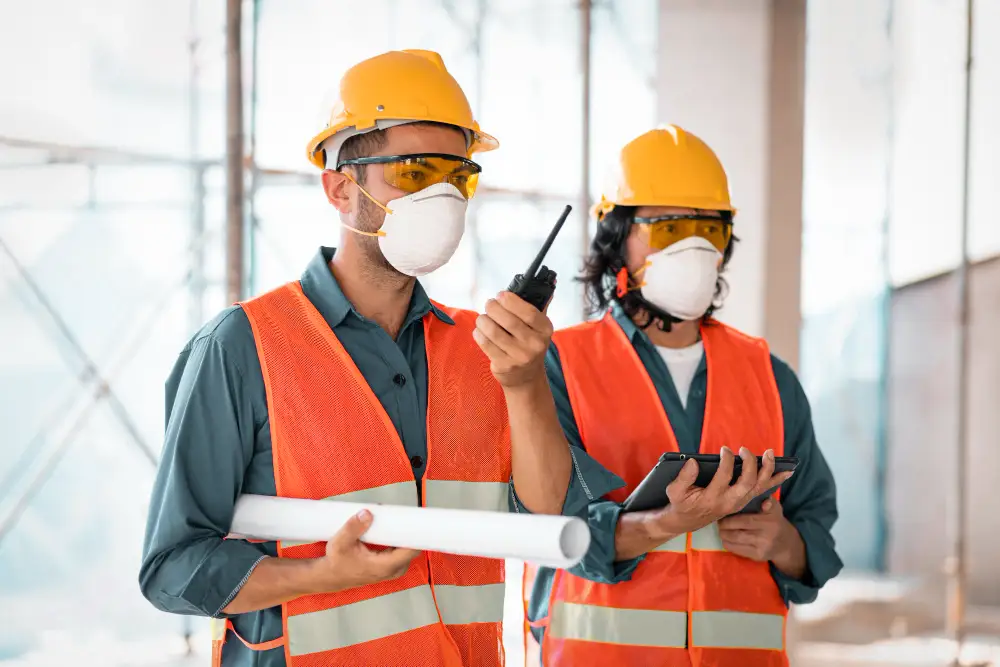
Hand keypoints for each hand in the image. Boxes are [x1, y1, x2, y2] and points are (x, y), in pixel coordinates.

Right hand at [308, 510, 420, 593]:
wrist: (330, 575)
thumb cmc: (337, 561)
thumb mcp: (340, 542)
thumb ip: (353, 527)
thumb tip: (367, 513)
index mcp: (385, 566)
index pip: (410, 551)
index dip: (419, 536)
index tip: (421, 521)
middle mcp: (392, 570)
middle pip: (412, 550)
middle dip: (413, 533)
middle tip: (410, 514)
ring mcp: (391, 570)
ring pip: (407, 552)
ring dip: (406, 537)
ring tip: (404, 519)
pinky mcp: (388, 567)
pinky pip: (401, 553)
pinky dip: (401, 542)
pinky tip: (398, 529)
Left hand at [473, 291, 552, 388]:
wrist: (526, 376)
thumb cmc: (530, 343)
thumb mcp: (539, 326)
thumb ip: (541, 303)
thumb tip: (550, 279)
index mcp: (545, 330)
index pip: (528, 312)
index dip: (511, 301)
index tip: (501, 295)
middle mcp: (534, 344)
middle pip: (508, 320)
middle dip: (493, 308)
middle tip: (489, 304)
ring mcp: (519, 356)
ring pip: (493, 331)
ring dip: (483, 320)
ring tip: (483, 317)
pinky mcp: (503, 365)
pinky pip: (485, 343)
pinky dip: (479, 332)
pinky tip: (481, 330)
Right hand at [655, 447, 792, 534]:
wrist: (687, 521)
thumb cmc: (680, 503)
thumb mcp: (674, 491)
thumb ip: (683, 478)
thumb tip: (693, 462)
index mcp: (712, 498)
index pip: (725, 476)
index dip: (727, 460)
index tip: (724, 449)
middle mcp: (729, 502)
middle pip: (748, 483)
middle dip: (750, 464)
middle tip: (744, 450)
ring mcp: (739, 503)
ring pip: (759, 487)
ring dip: (767, 470)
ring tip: (771, 454)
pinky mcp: (743, 501)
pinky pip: (762, 490)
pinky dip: (775, 480)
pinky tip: (787, 471)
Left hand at [718, 498, 806, 578]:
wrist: (785, 544)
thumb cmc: (775, 521)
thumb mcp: (775, 509)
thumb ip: (769, 502)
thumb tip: (765, 501)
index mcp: (769, 522)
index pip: (744, 521)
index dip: (730, 519)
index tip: (721, 515)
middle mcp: (765, 537)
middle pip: (737, 533)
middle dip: (724, 528)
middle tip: (718, 523)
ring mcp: (761, 548)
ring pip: (736, 542)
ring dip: (724, 536)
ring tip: (720, 530)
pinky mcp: (757, 557)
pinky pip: (738, 551)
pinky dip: (728, 545)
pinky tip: (725, 539)